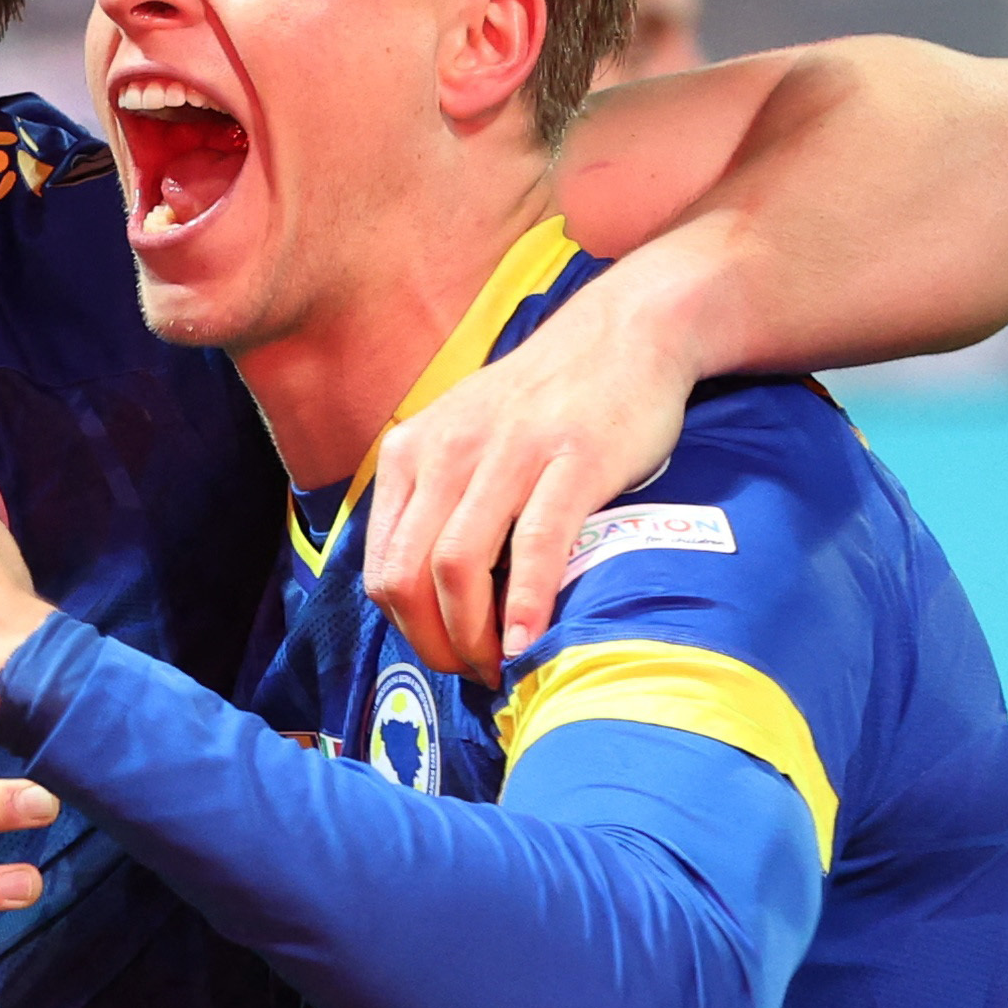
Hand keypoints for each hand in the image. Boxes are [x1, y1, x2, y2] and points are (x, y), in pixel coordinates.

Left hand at [364, 246, 701, 682]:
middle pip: (409, 578)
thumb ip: (434, 503)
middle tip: (474, 674)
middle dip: (435, 644)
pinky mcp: (571, 459)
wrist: (626, 333)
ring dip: (473, 637)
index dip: (408, 629)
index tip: (447, 656)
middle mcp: (446, 451)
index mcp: (411, 453)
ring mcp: (508, 453)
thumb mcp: (463, 438)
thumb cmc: (543, 404)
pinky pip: (534, 545)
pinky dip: (524, 603)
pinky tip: (528, 641)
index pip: (382, 568)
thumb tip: (422, 597)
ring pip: (457, 568)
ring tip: (501, 666)